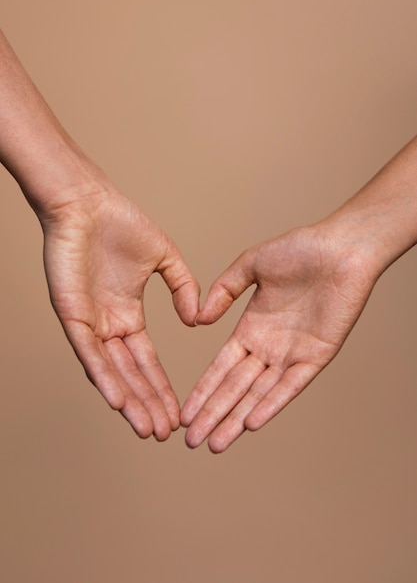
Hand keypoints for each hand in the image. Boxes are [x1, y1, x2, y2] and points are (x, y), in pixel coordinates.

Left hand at [41, 187, 198, 440]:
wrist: (89, 203)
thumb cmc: (121, 224)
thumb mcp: (166, 258)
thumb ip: (184, 288)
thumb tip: (196, 320)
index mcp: (127, 314)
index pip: (147, 360)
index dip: (162, 386)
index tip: (179, 411)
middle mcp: (108, 325)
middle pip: (131, 374)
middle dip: (149, 403)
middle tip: (166, 432)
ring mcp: (89, 323)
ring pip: (110, 372)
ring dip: (129, 401)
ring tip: (147, 429)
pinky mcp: (72, 315)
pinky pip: (88, 354)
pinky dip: (103, 378)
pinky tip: (119, 402)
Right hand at [181, 224, 377, 451]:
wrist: (339, 248)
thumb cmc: (299, 249)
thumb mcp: (251, 265)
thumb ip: (224, 290)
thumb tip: (199, 319)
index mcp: (251, 329)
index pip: (221, 368)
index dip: (203, 390)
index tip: (185, 412)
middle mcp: (269, 347)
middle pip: (235, 388)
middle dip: (213, 414)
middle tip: (191, 441)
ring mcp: (292, 354)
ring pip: (259, 393)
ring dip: (237, 418)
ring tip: (216, 443)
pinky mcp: (316, 355)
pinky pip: (291, 385)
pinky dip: (272, 404)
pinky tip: (252, 423)